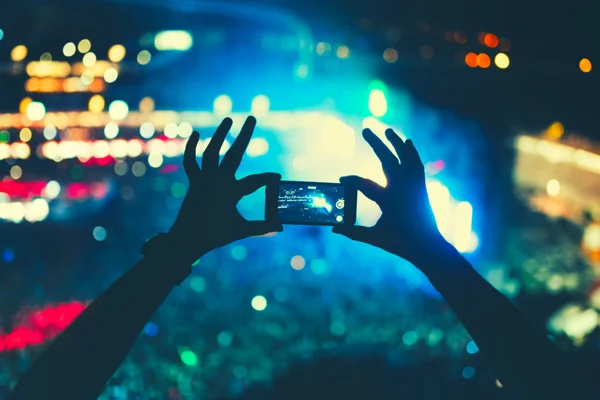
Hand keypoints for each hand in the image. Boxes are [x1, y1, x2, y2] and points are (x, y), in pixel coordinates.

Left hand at [169, 116, 282, 262]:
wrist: (186, 239)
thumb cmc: (216, 235)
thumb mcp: (241, 231)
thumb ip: (261, 227)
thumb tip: (280, 228)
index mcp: (231, 193)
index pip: (255, 181)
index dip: (267, 179)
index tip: (277, 176)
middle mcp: (217, 181)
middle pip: (234, 154)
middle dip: (244, 135)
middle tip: (251, 117)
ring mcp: (204, 179)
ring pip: (211, 152)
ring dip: (219, 135)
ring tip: (229, 119)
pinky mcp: (194, 181)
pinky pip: (190, 162)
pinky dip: (191, 147)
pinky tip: (195, 134)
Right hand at [333, 128, 445, 264]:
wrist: (428, 246)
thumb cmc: (400, 243)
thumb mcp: (375, 238)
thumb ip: (353, 232)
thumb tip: (334, 229)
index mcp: (389, 200)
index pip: (365, 185)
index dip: (351, 181)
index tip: (341, 179)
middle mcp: (402, 189)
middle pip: (388, 160)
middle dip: (376, 144)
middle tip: (365, 129)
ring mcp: (413, 186)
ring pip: (406, 158)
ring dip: (396, 143)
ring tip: (388, 131)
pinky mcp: (420, 187)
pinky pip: (416, 165)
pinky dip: (411, 152)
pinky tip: (407, 142)